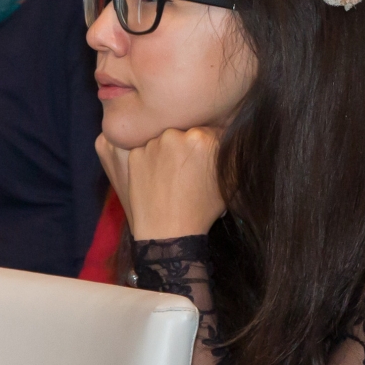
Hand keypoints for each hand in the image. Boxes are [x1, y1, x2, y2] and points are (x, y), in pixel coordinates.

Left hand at [96, 126, 224, 242]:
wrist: (168, 235)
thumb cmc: (202, 210)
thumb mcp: (230, 182)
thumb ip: (232, 154)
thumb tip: (233, 134)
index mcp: (202, 138)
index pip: (206, 130)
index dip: (205, 146)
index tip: (202, 160)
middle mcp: (174, 135)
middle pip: (182, 131)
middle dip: (184, 146)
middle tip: (184, 171)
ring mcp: (150, 144)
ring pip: (160, 138)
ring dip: (164, 151)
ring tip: (168, 177)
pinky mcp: (132, 155)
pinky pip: (141, 148)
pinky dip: (145, 160)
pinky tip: (152, 178)